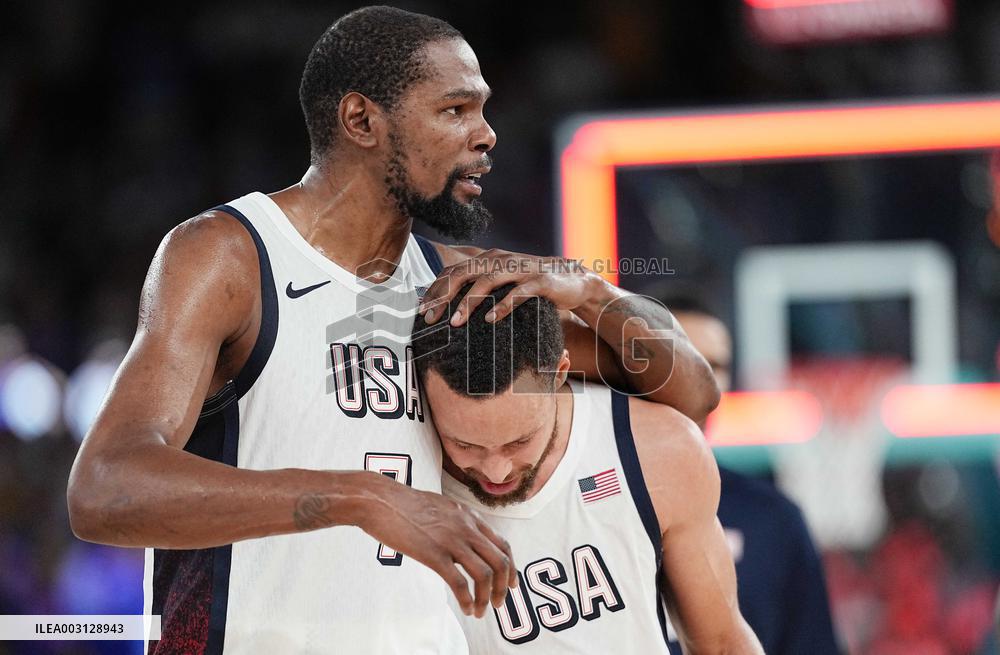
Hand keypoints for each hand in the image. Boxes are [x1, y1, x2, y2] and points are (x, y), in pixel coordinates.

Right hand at [358, 474, 516, 617]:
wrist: (381, 500)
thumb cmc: (404, 504)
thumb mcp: (441, 507)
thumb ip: (457, 522)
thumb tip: (464, 539)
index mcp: (469, 516)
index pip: (502, 545)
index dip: (510, 568)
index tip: (509, 583)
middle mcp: (466, 528)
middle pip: (499, 562)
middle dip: (502, 587)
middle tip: (498, 603)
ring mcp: (451, 540)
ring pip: (484, 575)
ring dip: (486, 598)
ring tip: (480, 611)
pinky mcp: (434, 554)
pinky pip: (460, 582)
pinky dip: (467, 600)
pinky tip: (465, 608)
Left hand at [418, 248, 603, 325]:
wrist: (574, 281)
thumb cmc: (532, 285)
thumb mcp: (502, 284)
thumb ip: (480, 287)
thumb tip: (448, 305)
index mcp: (488, 259)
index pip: (453, 271)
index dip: (435, 289)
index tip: (421, 311)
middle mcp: (500, 260)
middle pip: (463, 273)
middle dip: (443, 296)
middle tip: (429, 318)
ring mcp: (520, 269)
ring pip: (487, 281)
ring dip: (468, 303)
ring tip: (456, 323)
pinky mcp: (539, 281)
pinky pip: (518, 293)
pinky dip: (502, 306)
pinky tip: (490, 320)